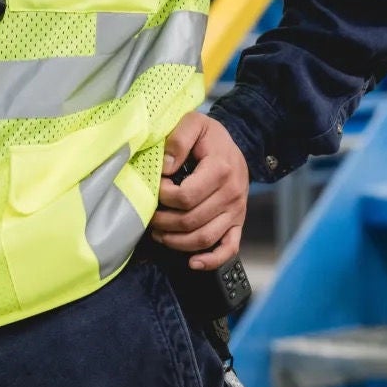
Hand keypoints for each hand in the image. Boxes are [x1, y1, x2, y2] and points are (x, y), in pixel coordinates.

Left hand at [149, 112, 247, 269]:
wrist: (234, 144)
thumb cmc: (209, 136)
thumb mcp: (193, 123)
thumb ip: (178, 139)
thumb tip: (166, 168)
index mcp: (221, 170)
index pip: (186, 197)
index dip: (163, 197)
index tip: (155, 187)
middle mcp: (232, 195)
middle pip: (191, 221)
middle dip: (163, 221)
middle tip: (149, 214)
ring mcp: (236, 212)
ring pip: (204, 238)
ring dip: (176, 241)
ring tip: (158, 232)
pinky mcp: (238, 223)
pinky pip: (229, 248)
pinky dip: (211, 260)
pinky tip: (192, 263)